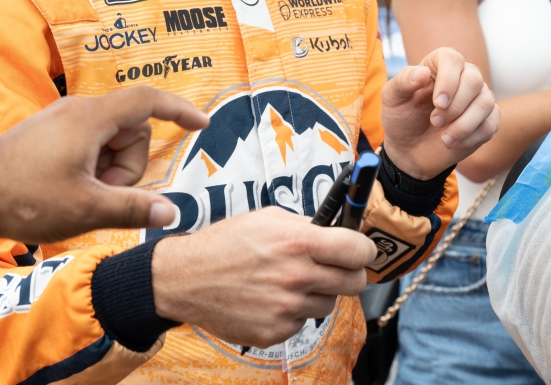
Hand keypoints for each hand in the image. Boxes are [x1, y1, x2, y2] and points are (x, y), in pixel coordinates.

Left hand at [0, 87, 208, 242]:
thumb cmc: (23, 198)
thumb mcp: (85, 210)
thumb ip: (133, 209)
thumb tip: (170, 213)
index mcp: (92, 118)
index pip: (148, 101)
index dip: (179, 111)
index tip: (200, 125)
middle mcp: (77, 110)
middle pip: (131, 129)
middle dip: (129, 165)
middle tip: (103, 194)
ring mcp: (60, 121)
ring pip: (109, 140)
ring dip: (109, 170)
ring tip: (82, 196)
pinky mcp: (47, 135)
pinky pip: (88, 144)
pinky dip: (91, 168)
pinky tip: (70, 193)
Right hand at [151, 207, 375, 347]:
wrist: (186, 278)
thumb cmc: (226, 244)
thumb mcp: (268, 219)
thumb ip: (307, 225)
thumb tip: (339, 230)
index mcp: (298, 242)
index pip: (358, 251)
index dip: (364, 250)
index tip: (360, 251)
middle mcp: (296, 276)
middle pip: (354, 283)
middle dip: (348, 273)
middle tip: (332, 268)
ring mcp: (286, 308)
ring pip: (329, 304)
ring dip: (318, 293)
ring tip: (289, 281)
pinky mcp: (276, 332)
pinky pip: (303, 321)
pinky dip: (294, 312)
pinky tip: (271, 298)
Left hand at [380, 47, 499, 179]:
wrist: (409, 148)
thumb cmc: (401, 117)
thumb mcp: (392, 98)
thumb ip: (403, 81)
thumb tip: (422, 72)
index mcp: (440, 64)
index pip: (453, 59)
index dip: (448, 80)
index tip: (438, 103)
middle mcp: (463, 76)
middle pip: (474, 80)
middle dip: (455, 106)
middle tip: (435, 121)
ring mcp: (477, 98)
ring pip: (486, 103)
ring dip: (464, 124)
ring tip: (444, 137)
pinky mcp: (486, 120)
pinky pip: (491, 124)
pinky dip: (471, 137)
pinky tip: (453, 142)